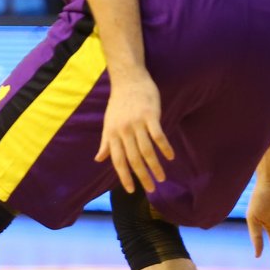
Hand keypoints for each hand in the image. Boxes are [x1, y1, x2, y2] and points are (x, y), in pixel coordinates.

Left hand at [95, 71, 173, 193]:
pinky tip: (170, 157)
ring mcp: (137, 123)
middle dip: (142, 176)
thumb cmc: (118, 103)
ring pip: (147, 150)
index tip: (130, 190)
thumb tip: (98, 159)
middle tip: (151, 190)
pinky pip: (158, 135)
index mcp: (112, 134)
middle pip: (133, 159)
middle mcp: (123, 131)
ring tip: (162, 178)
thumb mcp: (108, 123)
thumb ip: (106, 142)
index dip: (124, 176)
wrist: (129, 79)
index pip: (118, 160)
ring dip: (155, 166)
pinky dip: (164, 147)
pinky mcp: (150, 115)